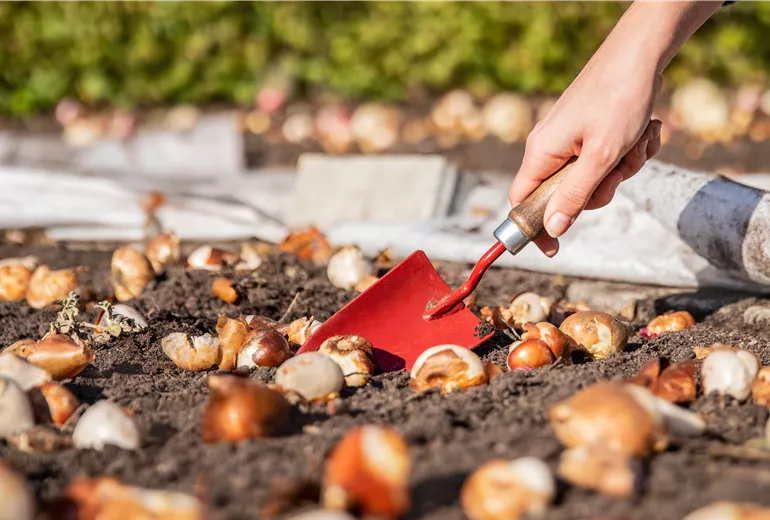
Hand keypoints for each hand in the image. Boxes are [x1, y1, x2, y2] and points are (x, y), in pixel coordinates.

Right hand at [508, 27, 664, 256]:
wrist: (641, 54)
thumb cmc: (618, 98)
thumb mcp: (601, 156)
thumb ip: (575, 196)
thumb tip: (554, 229)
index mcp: (541, 154)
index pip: (521, 202)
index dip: (534, 228)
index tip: (554, 249)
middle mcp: (551, 148)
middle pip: (565, 195)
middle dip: (600, 190)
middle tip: (616, 172)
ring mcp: (573, 141)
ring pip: (594, 179)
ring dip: (622, 168)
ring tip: (636, 141)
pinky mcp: (593, 133)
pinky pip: (608, 161)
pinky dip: (629, 152)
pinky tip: (642, 132)